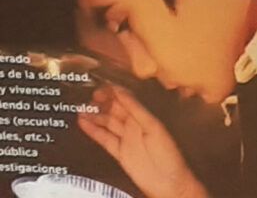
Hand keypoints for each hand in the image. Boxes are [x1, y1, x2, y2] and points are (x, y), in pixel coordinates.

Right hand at [77, 82, 212, 197]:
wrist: (167, 180)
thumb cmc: (167, 153)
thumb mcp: (153, 127)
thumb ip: (136, 110)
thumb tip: (122, 93)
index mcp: (146, 117)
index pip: (128, 100)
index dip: (115, 93)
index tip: (102, 85)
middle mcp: (136, 126)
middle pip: (116, 110)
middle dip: (103, 102)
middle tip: (89, 95)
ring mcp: (127, 138)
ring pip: (108, 123)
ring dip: (95, 116)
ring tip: (80, 108)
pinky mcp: (120, 152)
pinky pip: (104, 139)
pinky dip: (93, 131)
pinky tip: (83, 123)